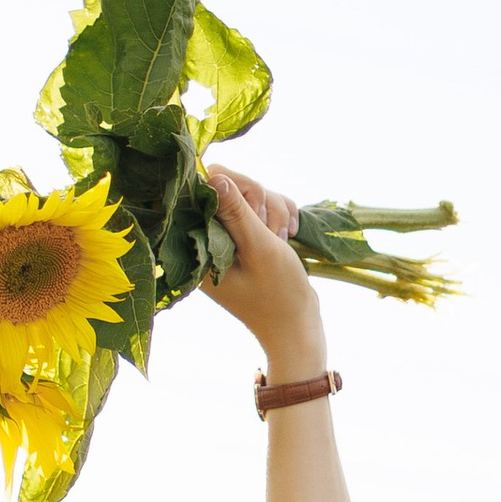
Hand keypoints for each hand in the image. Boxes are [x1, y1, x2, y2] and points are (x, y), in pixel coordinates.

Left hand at [203, 161, 324, 378]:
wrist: (298, 326)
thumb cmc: (278, 295)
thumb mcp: (259, 248)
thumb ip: (236, 212)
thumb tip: (213, 175)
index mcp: (203, 245)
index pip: (208, 188)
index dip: (235, 189)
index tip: (255, 215)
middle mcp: (212, 239)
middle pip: (232, 184)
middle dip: (260, 202)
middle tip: (273, 233)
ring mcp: (232, 237)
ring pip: (253, 193)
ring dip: (275, 210)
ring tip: (283, 240)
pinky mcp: (249, 237)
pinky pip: (265, 206)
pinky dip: (282, 215)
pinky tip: (289, 235)